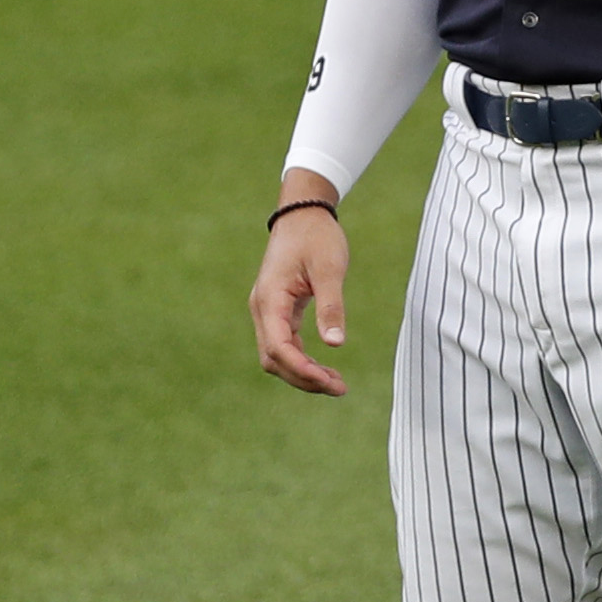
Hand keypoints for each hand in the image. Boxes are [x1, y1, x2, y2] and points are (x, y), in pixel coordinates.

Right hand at [250, 176, 350, 396]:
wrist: (303, 213)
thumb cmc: (317, 236)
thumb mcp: (329, 269)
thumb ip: (331, 306)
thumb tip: (335, 343)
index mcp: (270, 299)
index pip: (278, 347)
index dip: (302, 369)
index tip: (330, 382)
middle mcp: (262, 308)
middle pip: (274, 359)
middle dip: (304, 378)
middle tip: (339, 388)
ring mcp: (267, 311)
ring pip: (277, 356)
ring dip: (303, 373)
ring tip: (336, 383)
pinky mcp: (277, 310)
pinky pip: (284, 344)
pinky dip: (302, 360)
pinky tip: (325, 368)